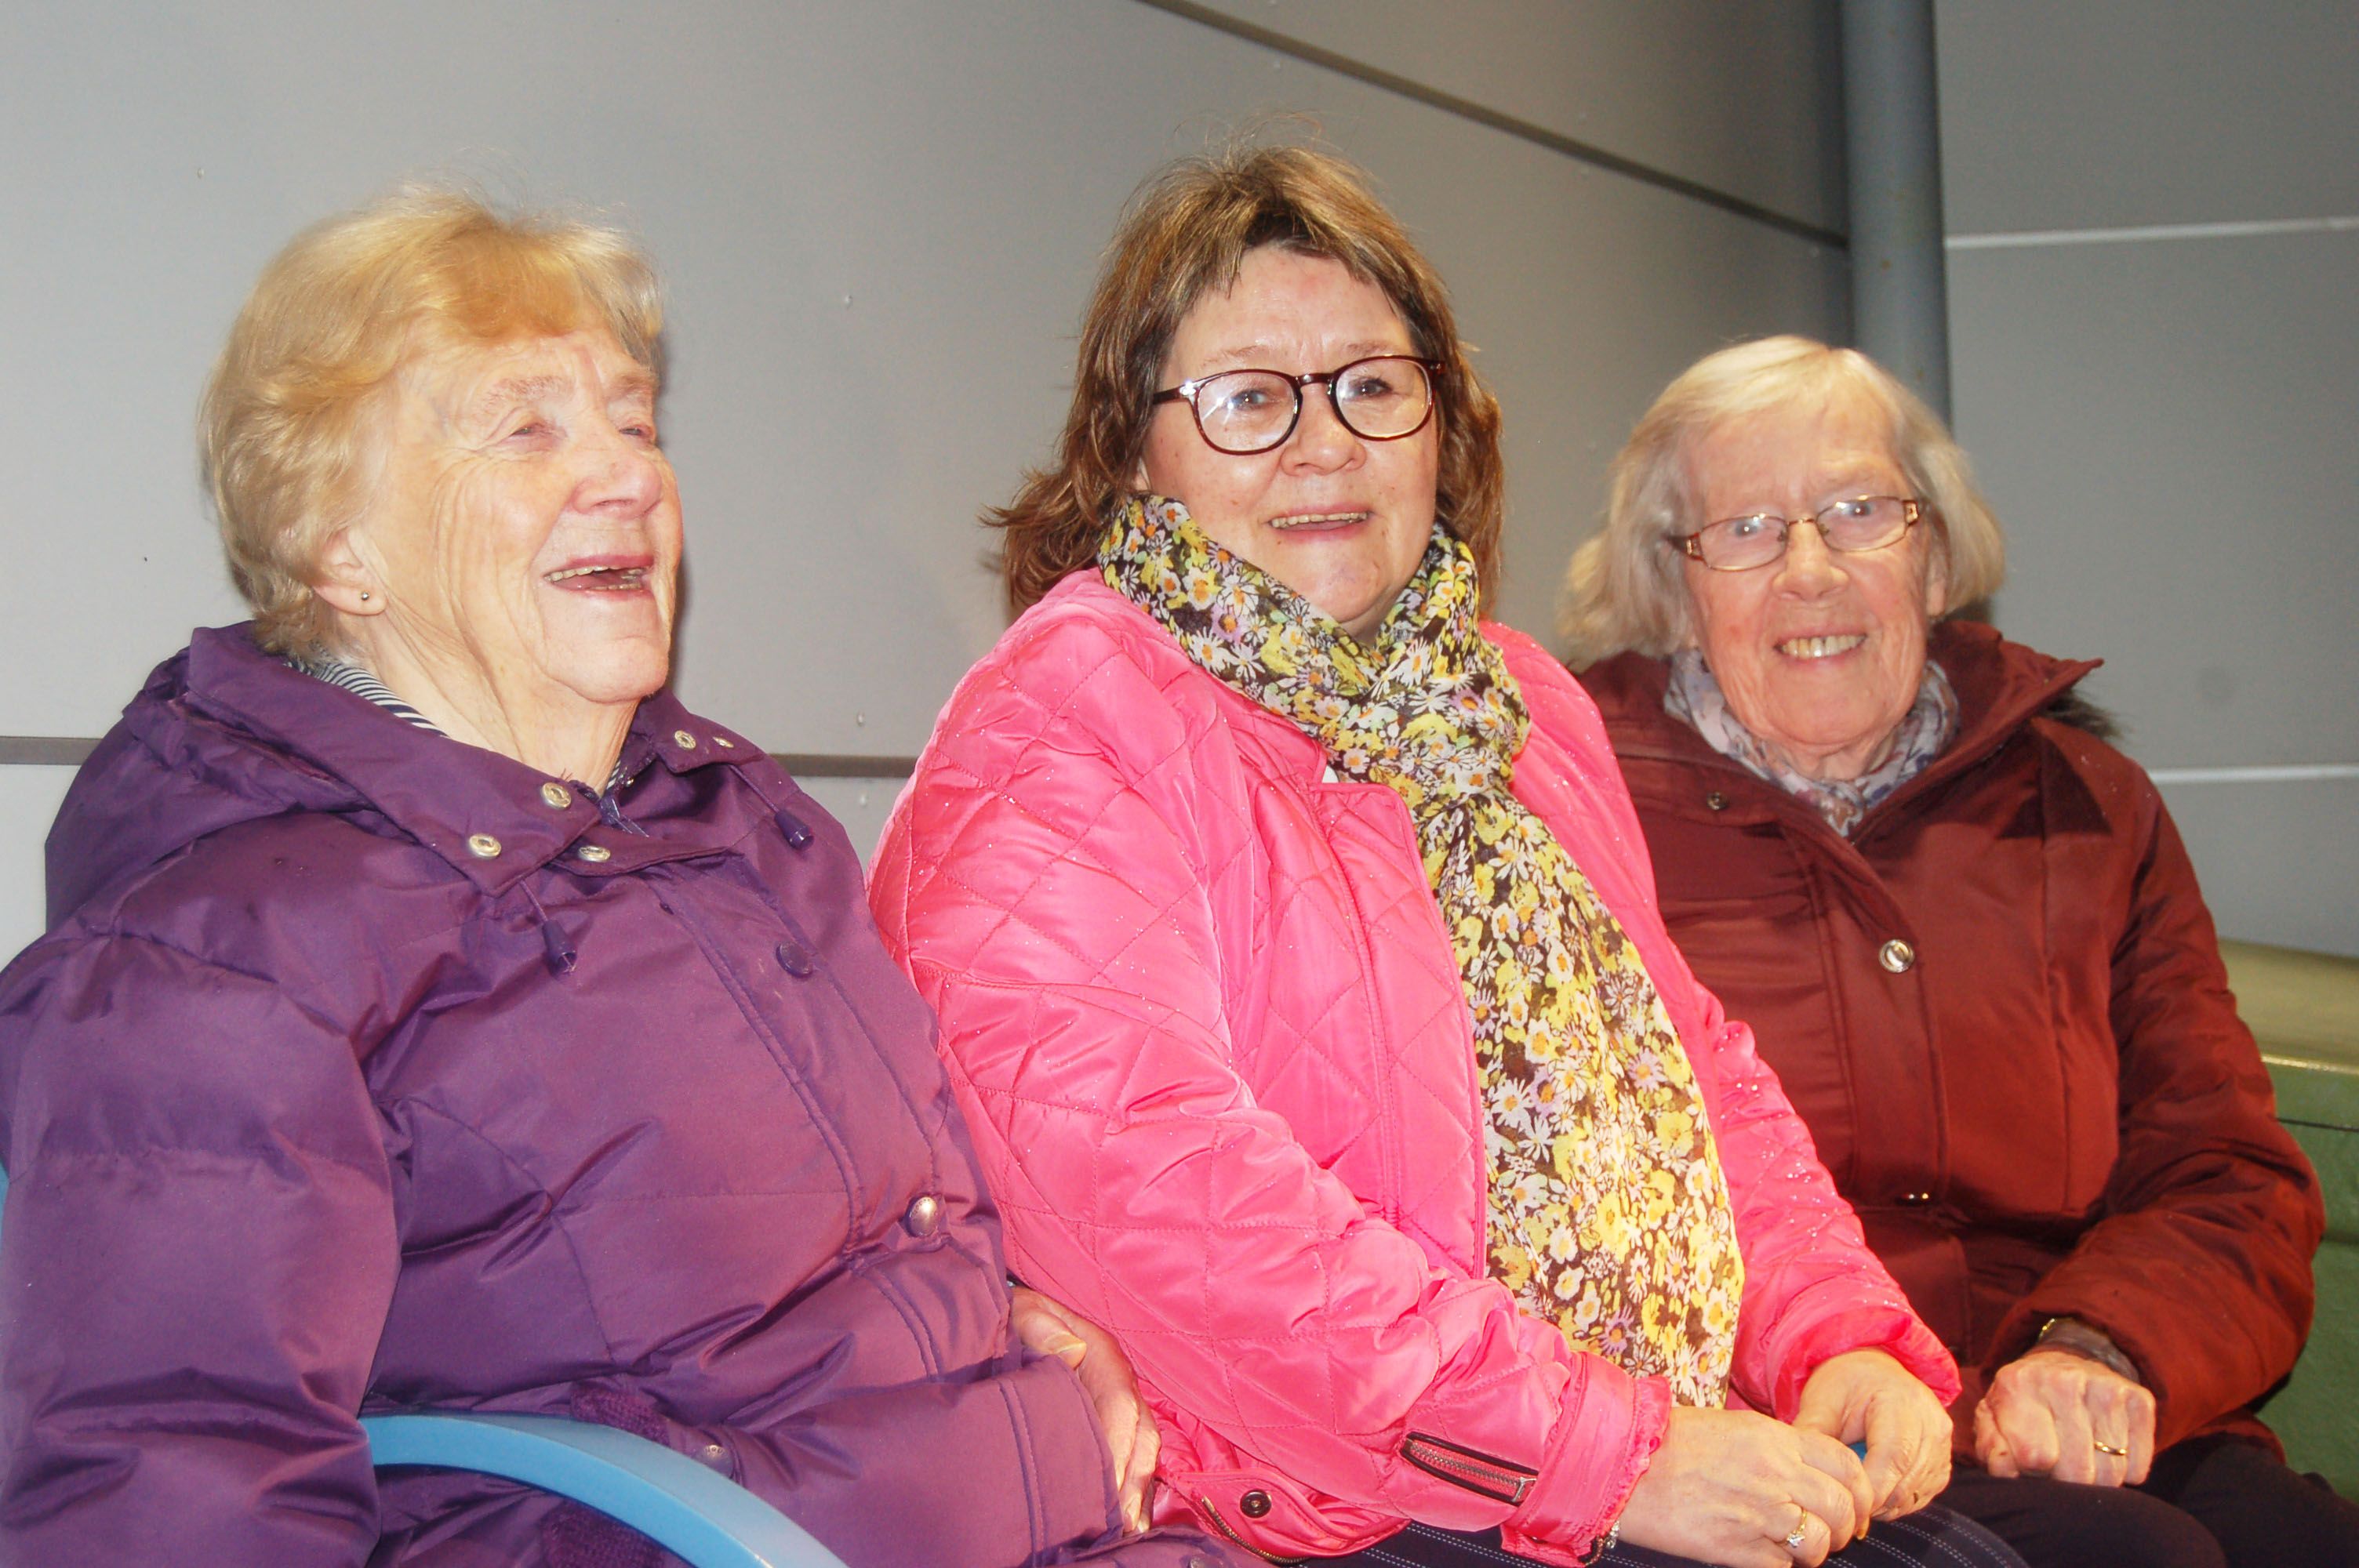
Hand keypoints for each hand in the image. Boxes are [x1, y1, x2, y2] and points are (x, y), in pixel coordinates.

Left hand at [1010, 1287, 1160, 1531]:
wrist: (1019, 1321)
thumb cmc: (1020, 1319)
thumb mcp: (1024, 1313)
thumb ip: (1041, 1327)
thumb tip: (1072, 1353)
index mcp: (1104, 1358)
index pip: (1121, 1406)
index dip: (1119, 1446)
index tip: (1108, 1485)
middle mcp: (1119, 1387)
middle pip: (1142, 1438)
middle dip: (1136, 1482)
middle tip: (1122, 1526)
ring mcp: (1117, 1409)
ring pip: (1141, 1454)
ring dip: (1138, 1493)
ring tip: (1128, 1533)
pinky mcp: (1109, 1427)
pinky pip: (1130, 1460)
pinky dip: (1131, 1490)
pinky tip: (1124, 1524)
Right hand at [1616, 1405, 1873, 1566]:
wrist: (1623, 1462)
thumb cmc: (1670, 1442)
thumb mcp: (1733, 1427)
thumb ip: (1777, 1448)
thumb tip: (1811, 1474)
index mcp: (1774, 1439)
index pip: (1846, 1465)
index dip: (1860, 1490)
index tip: (1854, 1505)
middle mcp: (1774, 1473)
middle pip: (1843, 1507)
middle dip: (1845, 1527)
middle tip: (1831, 1533)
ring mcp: (1757, 1512)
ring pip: (1819, 1543)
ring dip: (1813, 1551)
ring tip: (1795, 1548)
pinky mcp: (1734, 1547)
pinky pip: (1782, 1566)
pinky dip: (1780, 1565)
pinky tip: (1763, 1555)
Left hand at [1792, 1349, 1952, 1519]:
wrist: (1873, 1373)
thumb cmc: (1844, 1384)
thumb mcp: (1822, 1400)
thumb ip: (1812, 1434)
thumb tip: (1804, 1473)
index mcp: (1903, 1401)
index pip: (1892, 1458)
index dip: (1867, 1487)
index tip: (1840, 1498)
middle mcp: (1932, 1423)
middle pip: (1904, 1481)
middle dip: (1870, 1500)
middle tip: (1841, 1501)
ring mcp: (1943, 1445)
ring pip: (1913, 1494)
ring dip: (1882, 1504)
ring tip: (1854, 1490)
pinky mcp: (1943, 1463)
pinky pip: (1921, 1496)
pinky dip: (1895, 1501)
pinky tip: (1873, 1487)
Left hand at [1974, 1348, 2155, 1485]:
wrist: (2065, 1362)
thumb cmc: (2024, 1403)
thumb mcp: (1993, 1419)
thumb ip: (1992, 1448)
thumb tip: (2008, 1470)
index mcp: (2018, 1384)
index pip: (2036, 1458)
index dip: (2033, 1473)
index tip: (2031, 1464)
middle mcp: (2064, 1380)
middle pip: (2077, 1472)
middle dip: (2065, 1480)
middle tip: (2058, 1464)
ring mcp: (2106, 1388)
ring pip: (2111, 1474)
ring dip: (2096, 1478)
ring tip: (2080, 1456)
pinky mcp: (2140, 1400)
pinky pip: (2138, 1468)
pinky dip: (2124, 1471)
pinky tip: (2105, 1450)